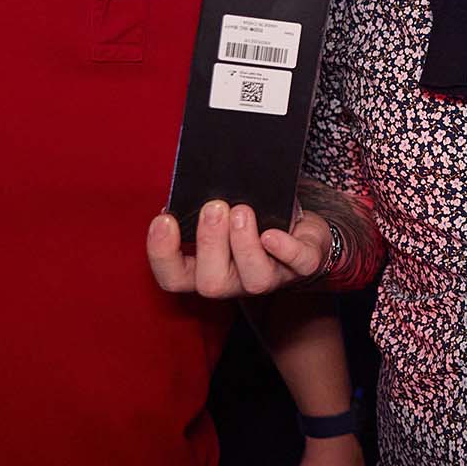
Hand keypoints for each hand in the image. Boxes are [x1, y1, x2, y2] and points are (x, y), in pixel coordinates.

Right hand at [146, 202, 330, 297]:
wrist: (300, 227)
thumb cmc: (252, 217)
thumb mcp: (222, 211)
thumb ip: (203, 205)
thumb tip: (193, 182)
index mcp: (205, 268)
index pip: (173, 277)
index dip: (163, 254)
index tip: (164, 219)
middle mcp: (234, 281)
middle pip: (211, 283)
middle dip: (210, 244)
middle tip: (213, 207)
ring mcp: (269, 276)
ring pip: (254, 278)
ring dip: (243, 243)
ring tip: (242, 210)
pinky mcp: (303, 264)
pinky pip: (297, 263)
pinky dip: (285, 249)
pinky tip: (272, 234)